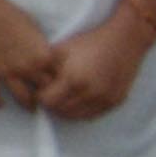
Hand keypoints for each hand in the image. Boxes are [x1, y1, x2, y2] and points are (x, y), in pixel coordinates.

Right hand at [0, 0, 62, 106]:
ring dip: (28, 104)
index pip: (59, 78)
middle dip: (48, 96)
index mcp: (43, 56)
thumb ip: (43, 51)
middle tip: (49, 100)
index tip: (61, 87)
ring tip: (30, 107)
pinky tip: (0, 104)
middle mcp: (27, 68)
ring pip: (22, 98)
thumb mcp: (36, 31)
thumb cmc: (11, 14)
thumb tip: (49, 64)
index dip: (61, 83)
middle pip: (45, 91)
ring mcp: (5, 72)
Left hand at [39, 8, 155, 122]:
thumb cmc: (89, 42)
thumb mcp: (61, 50)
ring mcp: (104, 100)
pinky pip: (92, 115)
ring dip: (66, 109)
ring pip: (76, 116)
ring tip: (63, 96)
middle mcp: (90, 93)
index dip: (40, 95)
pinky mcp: (115, 102)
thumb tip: (31, 81)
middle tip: (51, 92)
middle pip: (60, 110)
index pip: (47, 101)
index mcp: (73, 79)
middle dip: (52, 103)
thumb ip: (45, 67)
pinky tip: (78, 98)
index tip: (41, 88)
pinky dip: (81, 110)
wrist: (124, 40)